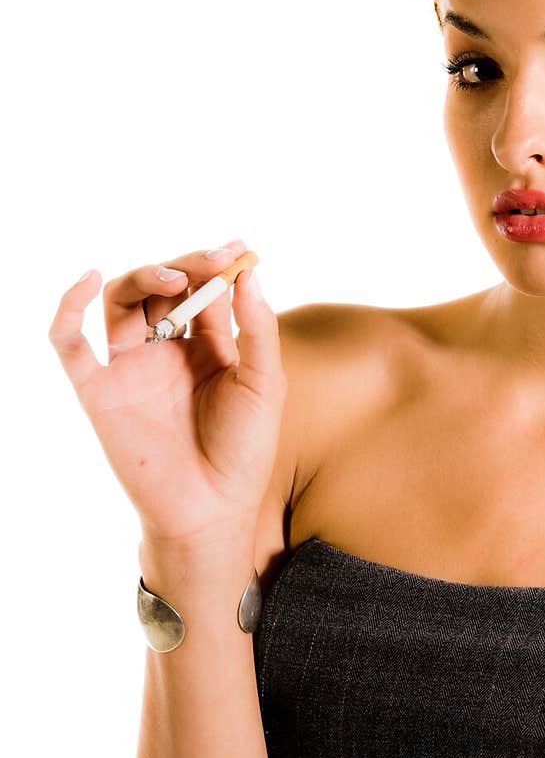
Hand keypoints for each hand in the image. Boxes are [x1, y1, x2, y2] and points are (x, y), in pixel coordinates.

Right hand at [48, 239, 287, 554]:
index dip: (217, 266)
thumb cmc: (244, 453)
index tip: (237, 247)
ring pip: (121, 303)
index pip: (203, 291)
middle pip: (161, 288)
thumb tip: (248, 273)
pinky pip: (70, 345)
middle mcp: (165, 352)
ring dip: (143, 277)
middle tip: (213, 260)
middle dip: (186, 266)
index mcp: (206, 348)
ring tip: (175, 276)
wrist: (213, 510)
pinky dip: (68, 309)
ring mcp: (130, 369)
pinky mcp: (99, 392)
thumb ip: (256, 329)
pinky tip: (90, 280)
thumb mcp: (264, 384)